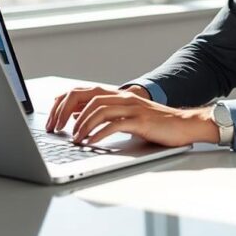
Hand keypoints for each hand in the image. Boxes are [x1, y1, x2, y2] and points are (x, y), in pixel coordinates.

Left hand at [45, 86, 218, 146]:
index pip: (81, 92)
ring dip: (82, 124)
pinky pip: (115, 124)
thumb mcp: (125, 116)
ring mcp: (131, 107)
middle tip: (57, 130)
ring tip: (74, 139)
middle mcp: (122, 97)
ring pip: (98, 109)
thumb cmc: (155, 124)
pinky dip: (99, 133)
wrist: (184, 125)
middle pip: (86, 97)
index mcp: (116, 95)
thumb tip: (76, 117)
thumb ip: (104, 114)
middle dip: (67, 113)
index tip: (51, 119)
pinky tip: (92, 142)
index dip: (63, 103)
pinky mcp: (140, 120)